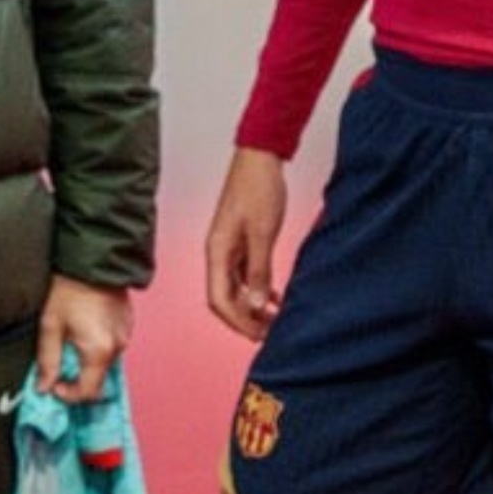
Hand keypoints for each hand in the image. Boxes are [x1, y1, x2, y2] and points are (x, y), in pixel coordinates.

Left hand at [36, 277, 132, 402]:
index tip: (55, 385)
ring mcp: (126, 335)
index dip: (69, 395)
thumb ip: (47, 361)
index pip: (88, 392)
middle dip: (78, 377)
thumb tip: (43, 386)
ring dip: (88, 361)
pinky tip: (85, 329)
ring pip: (105, 362)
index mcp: (99, 351)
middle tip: (60, 363)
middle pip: (99, 379)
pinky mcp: (128, 325)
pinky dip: (98, 347)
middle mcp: (117, 346)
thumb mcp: (51, 326)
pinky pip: (112, 346)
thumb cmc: (70, 290)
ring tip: (72, 341)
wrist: (93, 262)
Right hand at [206, 146, 286, 340]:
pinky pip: (246, 274)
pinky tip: (274, 297)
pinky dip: (258, 289)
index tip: (260, 336)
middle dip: (246, 319)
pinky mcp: (242, 240)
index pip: (219, 300)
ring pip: (237, 288)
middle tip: (271, 333)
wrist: (261, 157)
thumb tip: (255, 306)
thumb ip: (258, 271)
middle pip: (225, 299)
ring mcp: (229, 247)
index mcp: (217, 252)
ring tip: (275, 320)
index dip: (238, 322)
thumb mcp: (262, 234)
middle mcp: (219, 253)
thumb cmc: (258, 189)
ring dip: (253, 307)